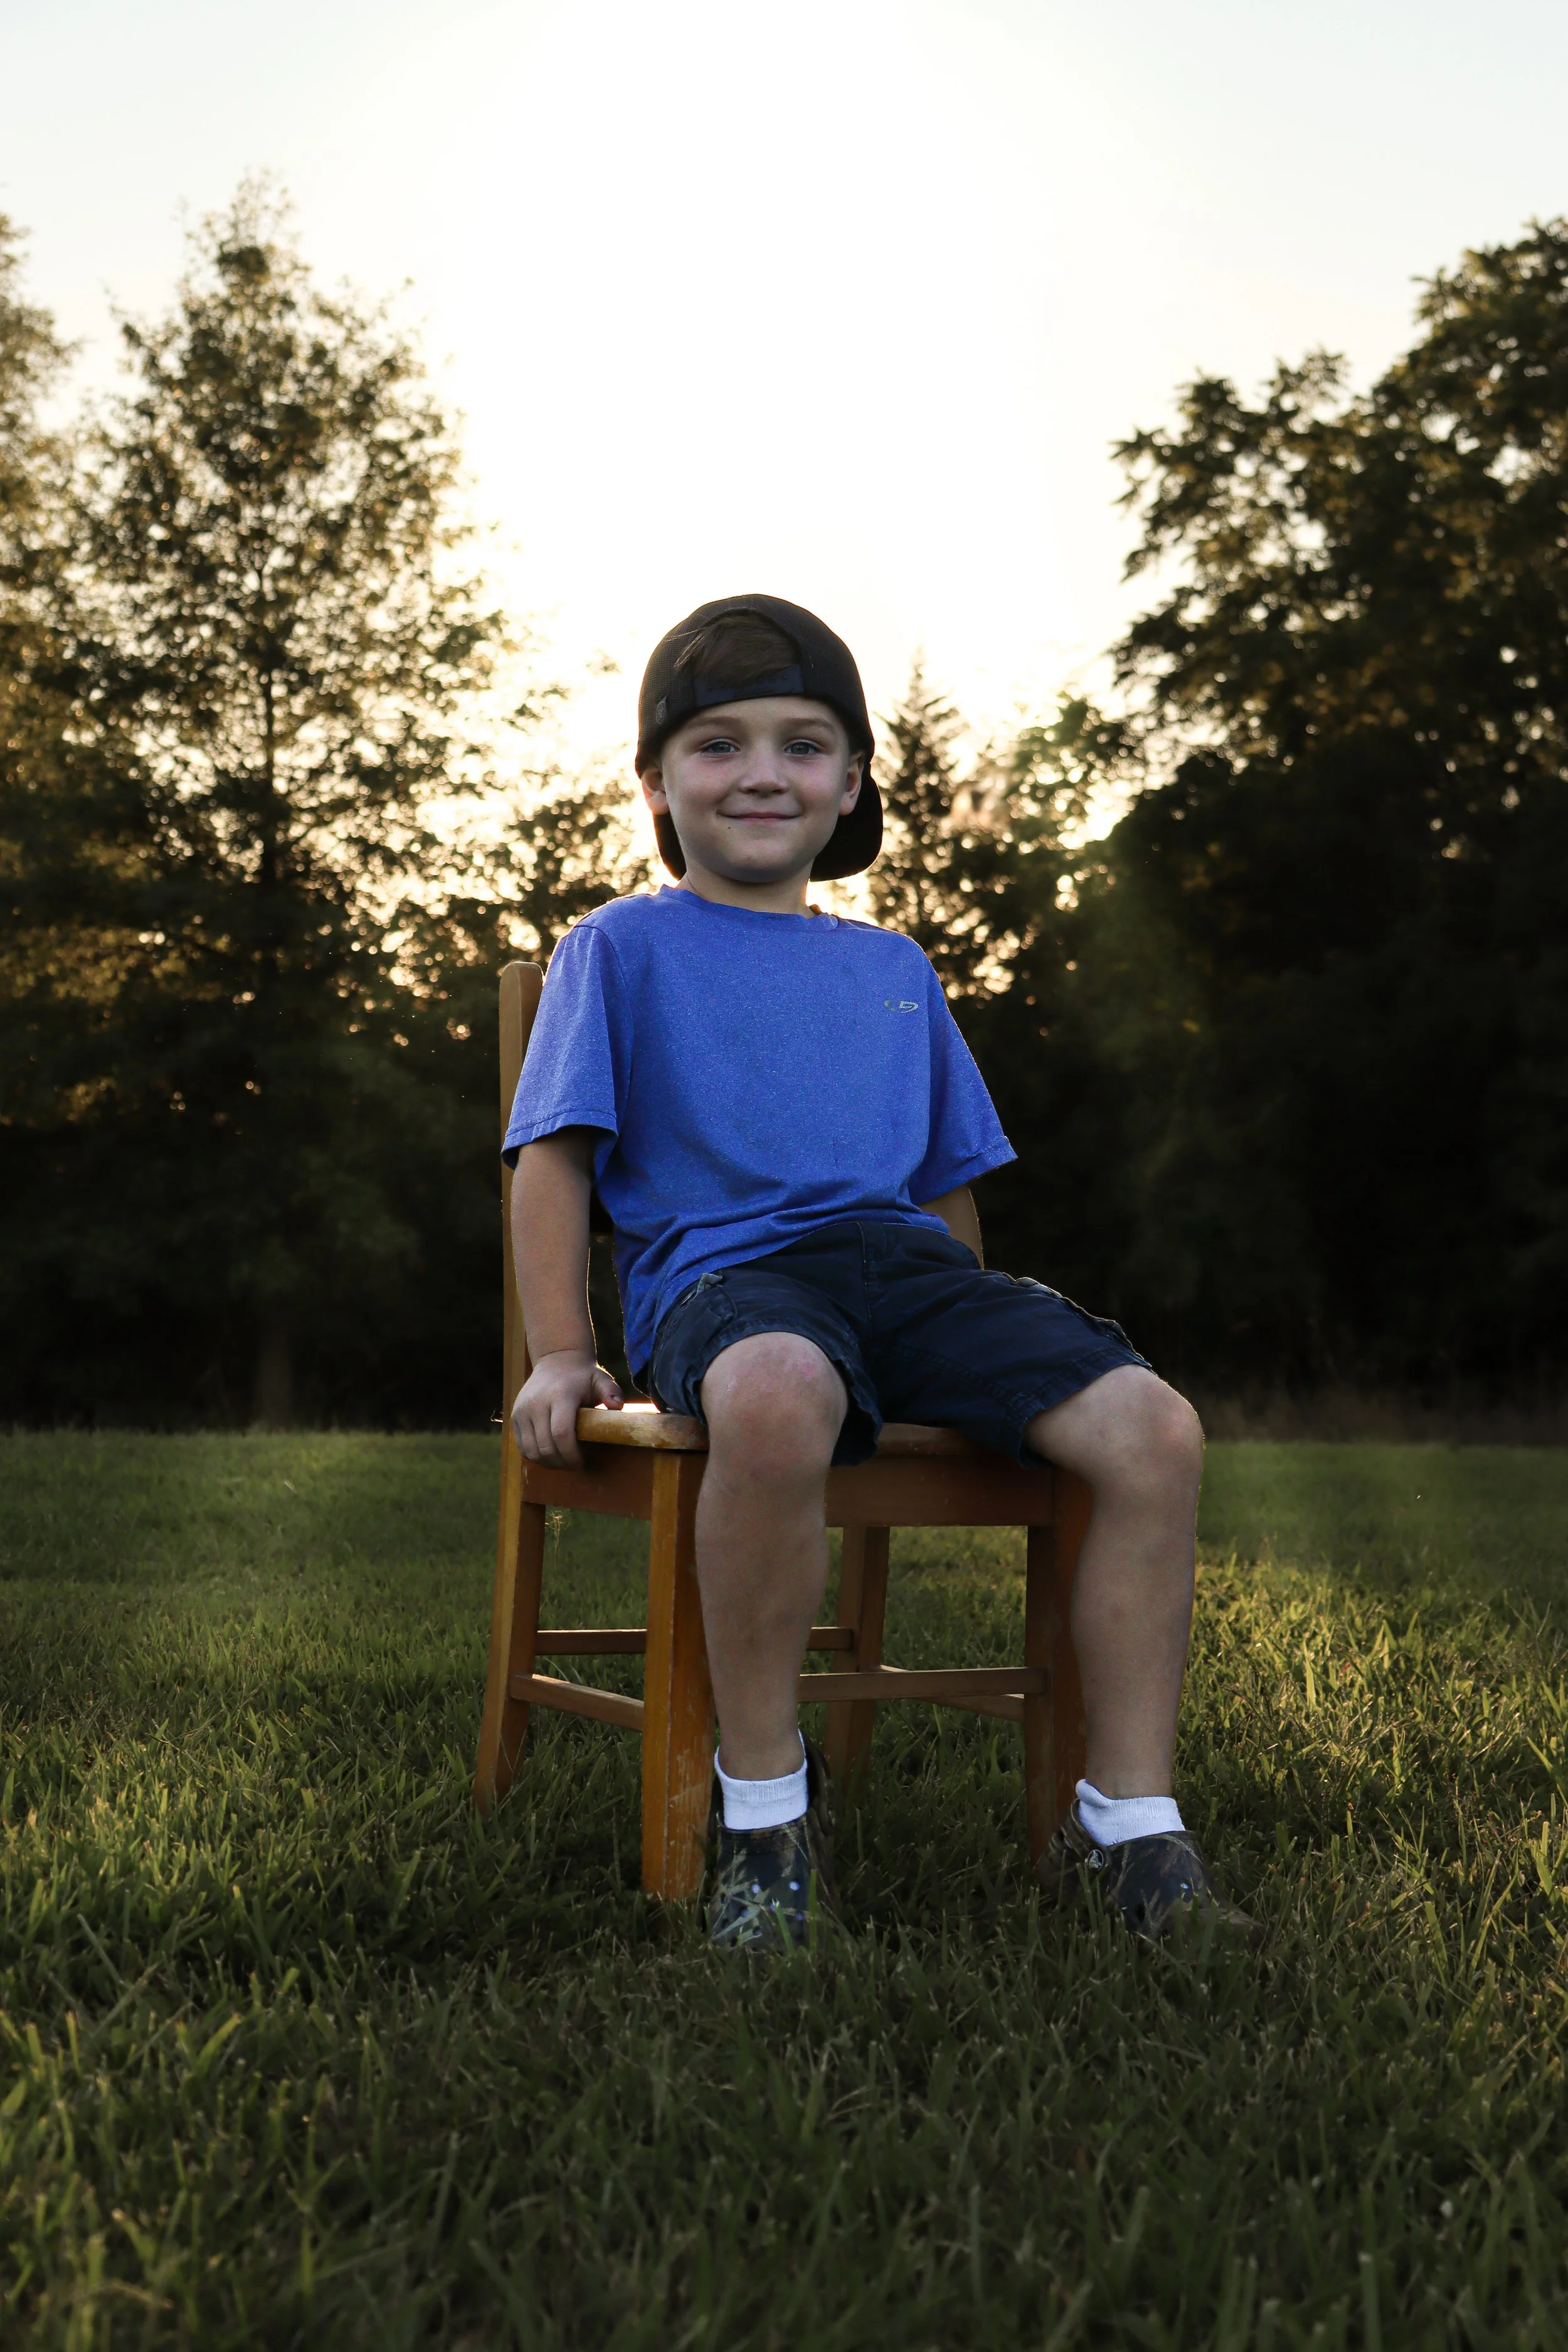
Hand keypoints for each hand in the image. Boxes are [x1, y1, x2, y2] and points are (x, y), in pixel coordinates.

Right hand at [511, 1351, 623, 1468]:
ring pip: (531, 1451)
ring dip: (548, 1462)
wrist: (556, 1361)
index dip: (571, 1454)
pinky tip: (550, 1453)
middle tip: (575, 1464)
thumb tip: (617, 1407)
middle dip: (562, 1462)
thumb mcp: (600, 1380)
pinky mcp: (514, 1416)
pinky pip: (522, 1446)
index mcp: (560, 1395)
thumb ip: (611, 1392)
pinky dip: (536, 1456)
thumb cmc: (582, 1377)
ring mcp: (522, 1410)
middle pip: (546, 1446)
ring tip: (563, 1460)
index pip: (561, 1433)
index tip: (582, 1462)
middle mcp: (536, 1403)